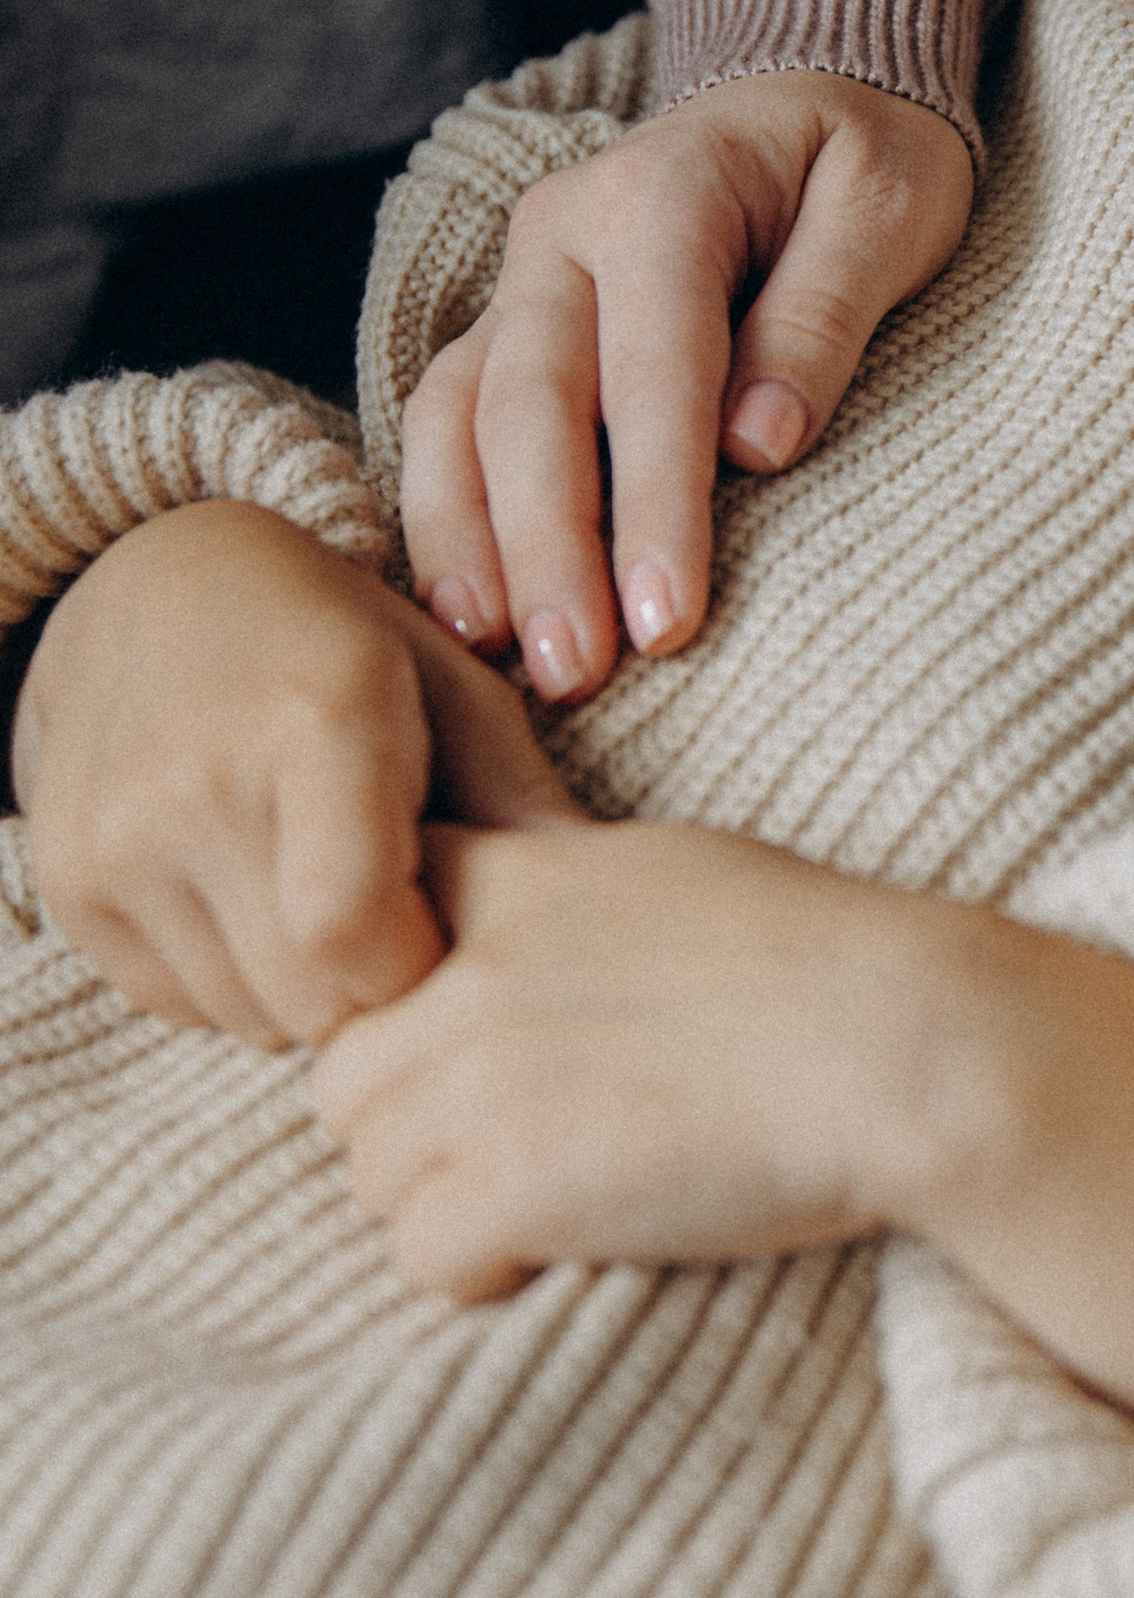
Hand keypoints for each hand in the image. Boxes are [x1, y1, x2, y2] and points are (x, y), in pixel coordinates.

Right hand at [12, 502, 577, 1045]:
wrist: (159, 582)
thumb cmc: (339, 641)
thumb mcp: (449, 685)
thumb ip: (520, 800)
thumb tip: (601, 914)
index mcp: (314, 721)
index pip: (352, 935)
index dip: (416, 964)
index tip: (443, 926)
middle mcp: (196, 782)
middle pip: (306, 998)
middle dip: (372, 988)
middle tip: (394, 914)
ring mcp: (115, 835)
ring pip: (242, 1015)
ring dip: (301, 989)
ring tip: (322, 891)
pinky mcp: (68, 879)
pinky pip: (174, 1002)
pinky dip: (230, 979)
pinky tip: (253, 893)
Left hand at [309, 817, 931, 1296]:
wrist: (897, 1044)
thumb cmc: (819, 958)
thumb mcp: (666, 874)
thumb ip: (558, 896)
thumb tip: (518, 928)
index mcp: (513, 882)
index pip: (362, 931)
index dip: (397, 1004)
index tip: (466, 1043)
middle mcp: (469, 973)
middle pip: (343, 1081)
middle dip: (408, 1127)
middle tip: (516, 1148)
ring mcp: (478, 1081)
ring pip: (372, 1177)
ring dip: (446, 1202)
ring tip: (558, 1198)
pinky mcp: (509, 1187)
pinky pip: (422, 1256)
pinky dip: (482, 1269)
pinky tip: (569, 1245)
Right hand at [399, 70, 972, 702]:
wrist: (806, 87)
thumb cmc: (864, 158)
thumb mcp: (892, 210)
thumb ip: (824, 315)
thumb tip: (759, 446)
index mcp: (663, 189)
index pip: (652, 366)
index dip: (655, 500)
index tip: (668, 620)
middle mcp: (563, 230)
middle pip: (531, 401)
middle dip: (548, 546)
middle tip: (577, 672)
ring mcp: (522, 278)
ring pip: (459, 415)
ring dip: (474, 543)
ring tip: (500, 660)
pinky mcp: (506, 324)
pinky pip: (445, 420)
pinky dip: (443, 513)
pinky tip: (463, 612)